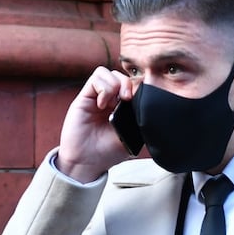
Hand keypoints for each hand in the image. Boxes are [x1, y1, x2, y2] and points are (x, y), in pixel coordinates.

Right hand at [55, 66, 133, 182]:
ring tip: (112, 104)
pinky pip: (96, 77)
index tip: (139, 100)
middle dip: (127, 84)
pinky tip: (102, 104)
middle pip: (122, 76)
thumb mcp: (131, 136)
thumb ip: (139, 120)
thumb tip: (149, 105)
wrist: (86, 162)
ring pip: (109, 73)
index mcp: (122, 108)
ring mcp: (97, 97)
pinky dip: (103, 87)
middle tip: (127, 99)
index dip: (137, 88)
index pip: (132, 86)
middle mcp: (110, 100)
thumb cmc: (108, 152)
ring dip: (115, 85)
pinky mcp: (84, 97)